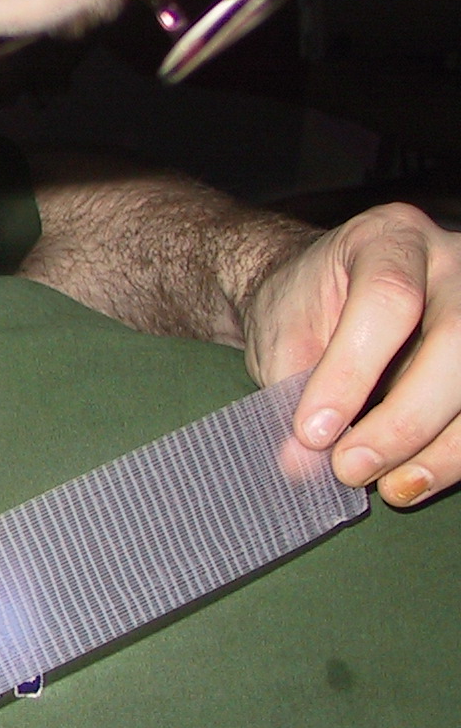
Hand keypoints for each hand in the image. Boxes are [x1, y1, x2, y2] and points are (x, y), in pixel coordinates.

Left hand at [241, 203, 460, 506]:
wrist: (321, 298)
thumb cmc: (302, 311)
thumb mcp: (283, 337)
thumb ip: (293, 392)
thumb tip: (305, 467)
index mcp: (389, 239)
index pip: (388, 300)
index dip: (353, 373)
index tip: (311, 433)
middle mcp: (453, 263)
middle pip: (457, 340)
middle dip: (405, 418)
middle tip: (350, 468)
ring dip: (441, 448)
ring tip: (388, 488)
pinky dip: (455, 454)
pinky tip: (415, 481)